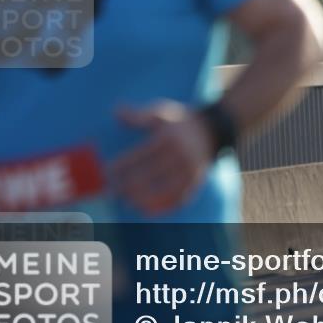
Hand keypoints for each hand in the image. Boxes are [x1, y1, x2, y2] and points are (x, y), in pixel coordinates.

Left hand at [109, 100, 212, 215]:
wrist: (213, 129)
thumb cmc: (180, 121)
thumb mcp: (162, 112)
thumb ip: (139, 114)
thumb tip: (116, 111)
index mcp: (170, 137)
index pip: (143, 154)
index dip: (124, 164)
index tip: (108, 171)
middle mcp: (182, 154)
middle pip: (154, 174)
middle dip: (132, 184)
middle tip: (116, 191)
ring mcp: (191, 169)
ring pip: (167, 189)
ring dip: (147, 199)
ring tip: (130, 203)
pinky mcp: (197, 180)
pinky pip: (181, 198)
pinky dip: (164, 207)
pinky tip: (148, 212)